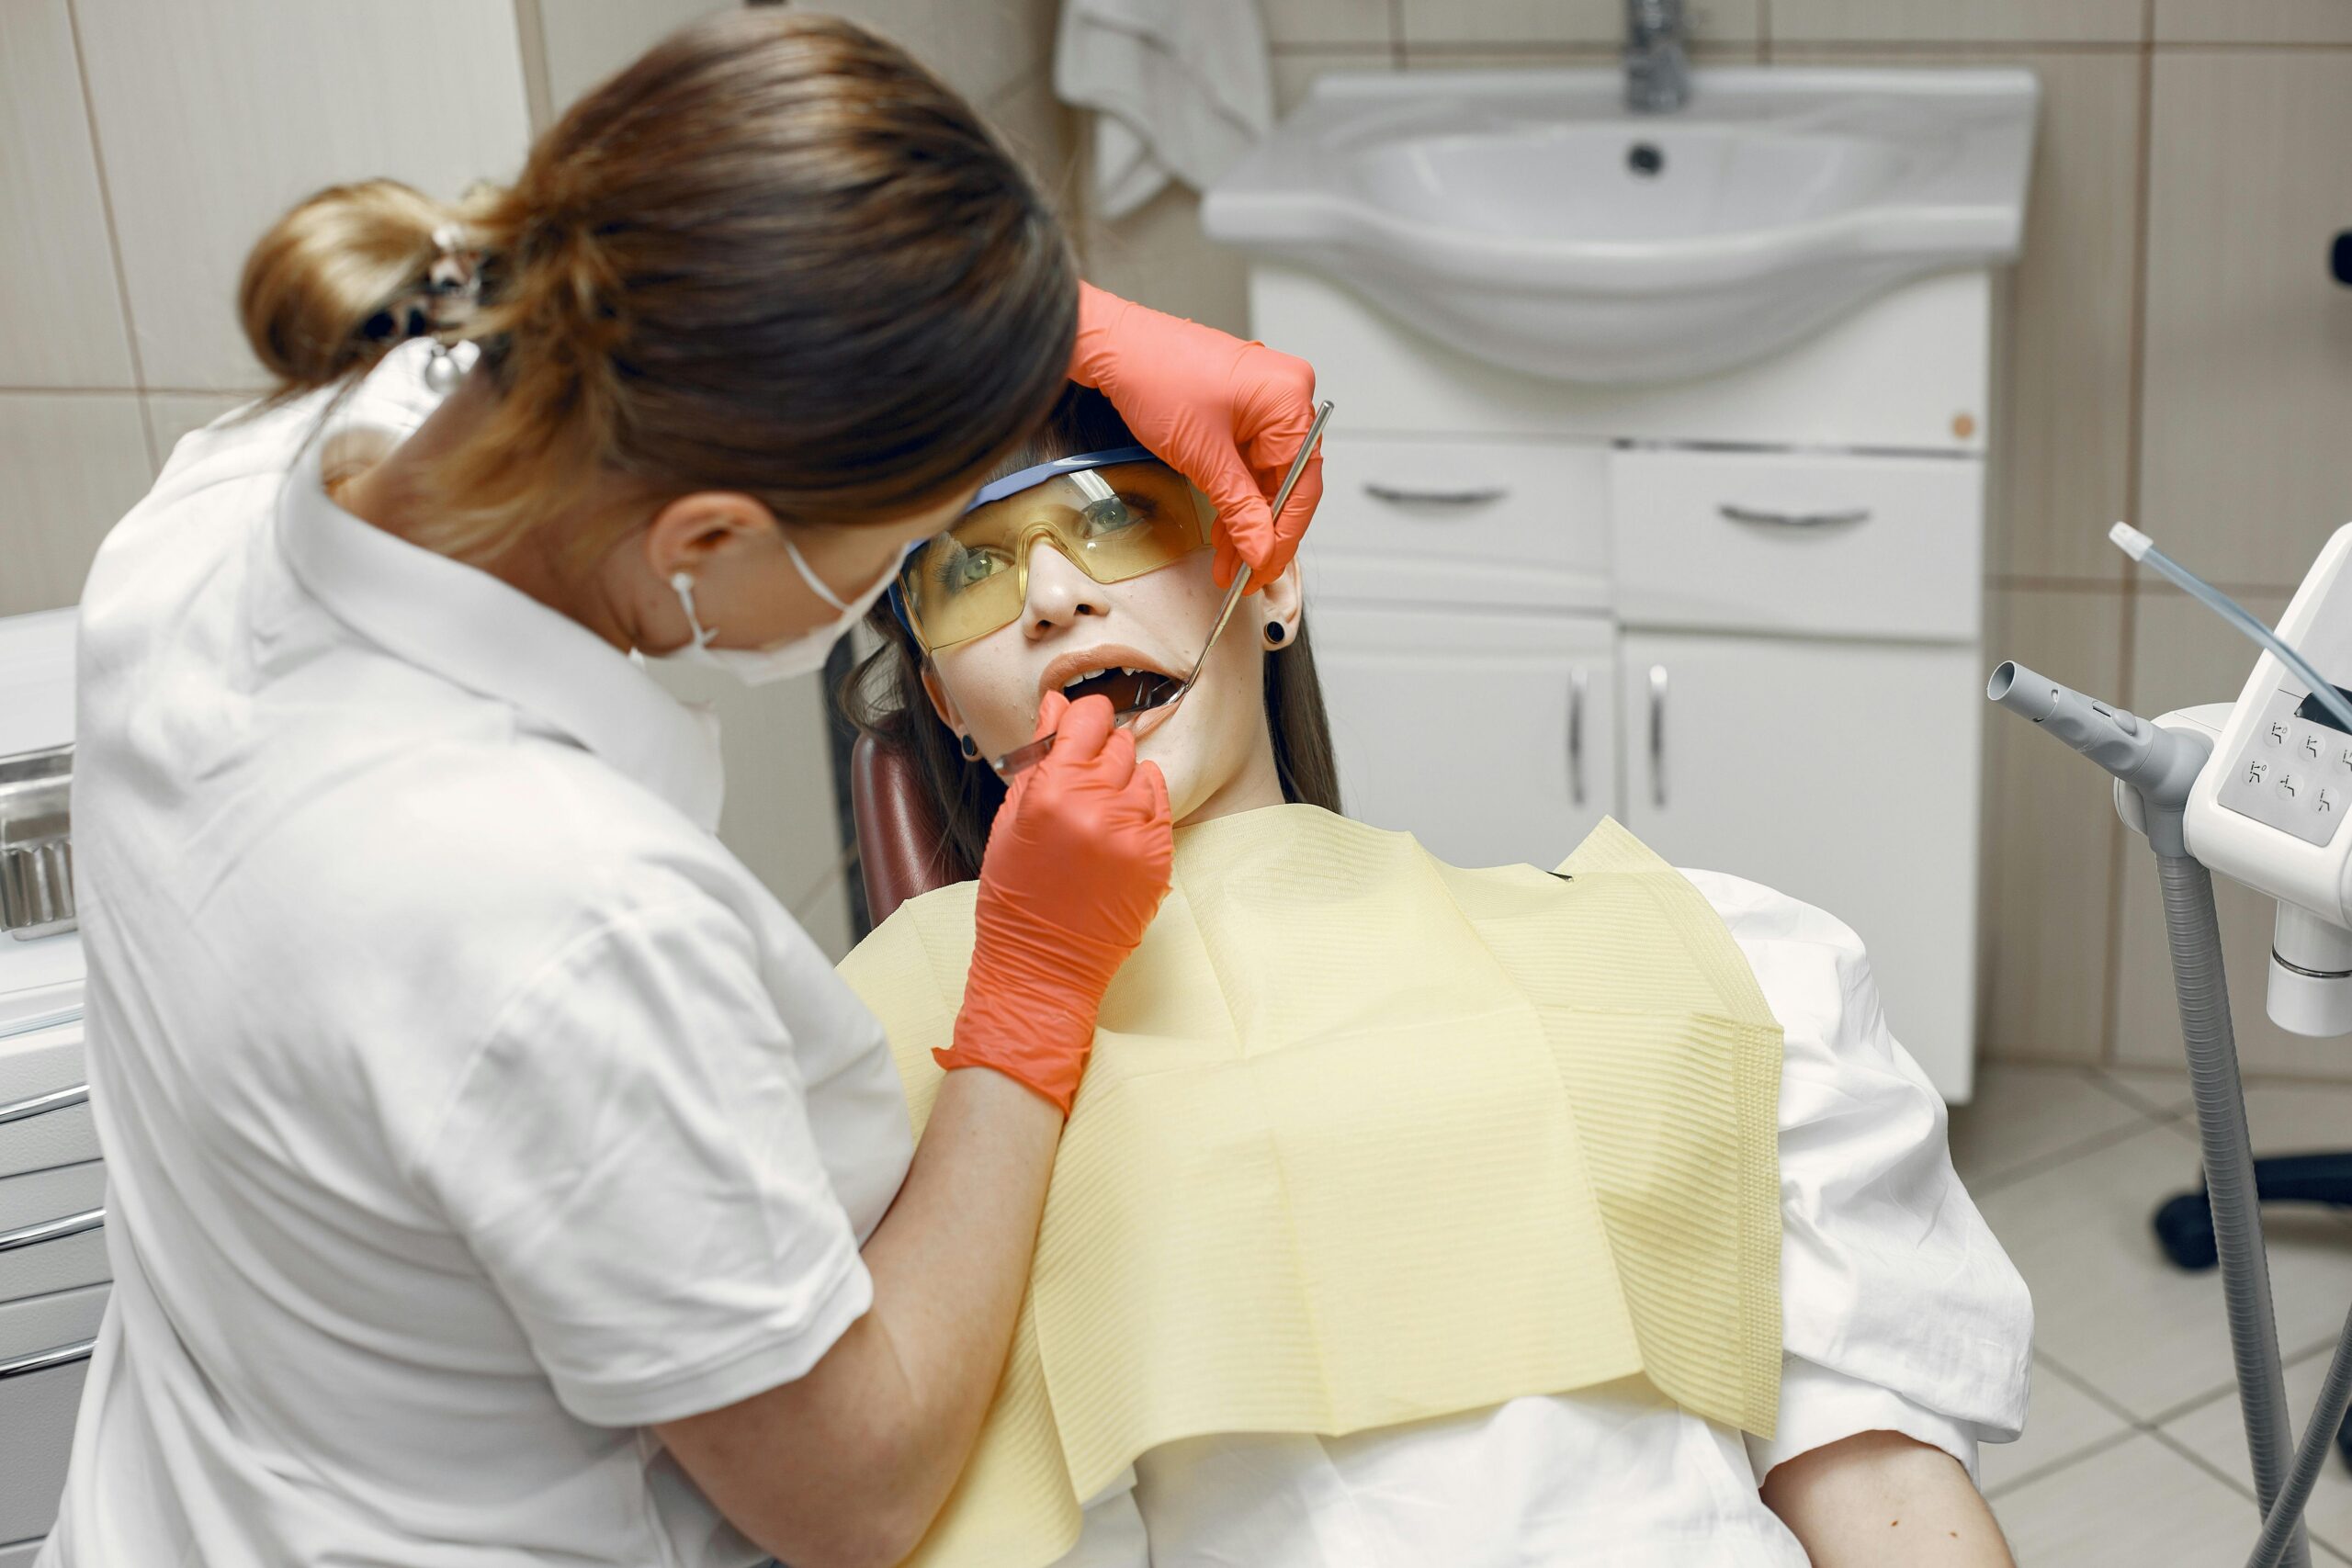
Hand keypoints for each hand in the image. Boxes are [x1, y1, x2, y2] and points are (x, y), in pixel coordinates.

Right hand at [940, 692, 1172, 1112]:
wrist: (1044, 963)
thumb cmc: (1017, 894)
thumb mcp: (1012, 818)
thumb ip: (1039, 756)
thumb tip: (1058, 706)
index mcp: (1054, 792)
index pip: (1091, 717)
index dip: (1083, 718)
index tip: (1078, 730)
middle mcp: (1099, 807)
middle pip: (1119, 742)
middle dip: (1099, 756)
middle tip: (1078, 788)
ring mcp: (1134, 833)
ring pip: (1142, 771)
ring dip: (1122, 783)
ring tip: (1096, 818)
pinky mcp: (1158, 856)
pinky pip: (1160, 805)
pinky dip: (1141, 810)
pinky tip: (1115, 834)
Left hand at [1069, 282, 1323, 588]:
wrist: (1115, 347)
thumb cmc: (1154, 375)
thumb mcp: (1203, 457)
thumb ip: (1239, 509)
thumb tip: (1261, 548)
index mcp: (1288, 398)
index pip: (1302, 483)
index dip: (1285, 534)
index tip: (1266, 567)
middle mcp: (1285, 396)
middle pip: (1288, 483)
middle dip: (1262, 532)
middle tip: (1245, 571)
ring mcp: (1264, 402)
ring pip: (1266, 478)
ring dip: (1247, 520)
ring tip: (1229, 559)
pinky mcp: (1242, 410)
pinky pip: (1249, 463)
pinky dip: (1236, 497)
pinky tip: (1226, 529)